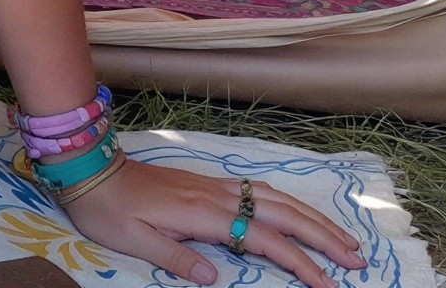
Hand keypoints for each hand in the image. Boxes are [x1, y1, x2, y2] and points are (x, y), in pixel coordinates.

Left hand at [64, 158, 364, 286]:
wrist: (89, 169)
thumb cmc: (107, 210)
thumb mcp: (134, 241)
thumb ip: (177, 259)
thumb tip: (217, 278)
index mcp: (203, 214)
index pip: (265, 240)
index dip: (299, 263)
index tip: (326, 284)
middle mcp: (217, 196)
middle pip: (282, 214)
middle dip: (323, 236)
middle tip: (356, 259)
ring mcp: (214, 186)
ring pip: (275, 199)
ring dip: (312, 217)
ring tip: (342, 239)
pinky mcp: (207, 184)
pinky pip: (259, 192)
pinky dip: (288, 203)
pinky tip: (299, 213)